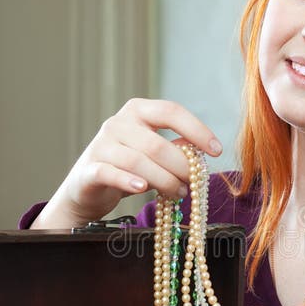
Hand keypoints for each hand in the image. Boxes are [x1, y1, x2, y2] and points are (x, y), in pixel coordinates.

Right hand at [31, 99, 221, 227]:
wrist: (87, 188)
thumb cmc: (128, 168)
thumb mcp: (153, 154)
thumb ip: (174, 149)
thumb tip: (200, 153)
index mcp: (137, 111)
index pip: (170, 111)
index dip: (197, 129)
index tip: (217, 150)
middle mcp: (117, 123)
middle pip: (157, 143)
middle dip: (181, 166)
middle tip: (194, 184)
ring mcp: (101, 145)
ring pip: (138, 162)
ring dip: (164, 180)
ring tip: (178, 193)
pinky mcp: (89, 169)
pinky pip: (111, 173)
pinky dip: (129, 181)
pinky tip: (143, 188)